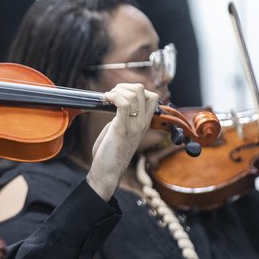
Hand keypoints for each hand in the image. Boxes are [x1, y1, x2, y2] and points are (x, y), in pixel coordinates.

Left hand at [85, 83, 159, 198]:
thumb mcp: (122, 130)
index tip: (120, 94)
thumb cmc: (111, 152)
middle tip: (112, 96)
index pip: (152, 96)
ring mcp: (134, 126)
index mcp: (144, 123)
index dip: (135, 89)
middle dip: (124, 86)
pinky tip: (105, 99)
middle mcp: (142, 123)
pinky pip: (123, 104)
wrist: (108, 172)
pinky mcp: (121, 129)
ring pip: (133, 93)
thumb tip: (117, 101)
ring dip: (117, 91)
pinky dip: (113, 96)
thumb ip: (124, 116)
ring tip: (107, 99)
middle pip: (142, 90)